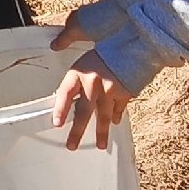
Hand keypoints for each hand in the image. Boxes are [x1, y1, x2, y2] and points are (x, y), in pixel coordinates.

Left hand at [49, 21, 150, 150]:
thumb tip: (54, 47)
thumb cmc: (105, 46)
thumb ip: (70, 54)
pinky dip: (116, 116)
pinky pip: (118, 109)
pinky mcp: (124, 93)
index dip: (61, 109)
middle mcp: (92, 84)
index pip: (65, 94)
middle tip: (71, 146)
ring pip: (103, 116)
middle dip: (77, 131)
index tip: (57, 123)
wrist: (133, 43)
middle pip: (83, 112)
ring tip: (100, 145)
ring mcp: (109, 90)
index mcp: (78, 72)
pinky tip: (114, 123)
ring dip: (101, 132)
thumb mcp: (83, 46)